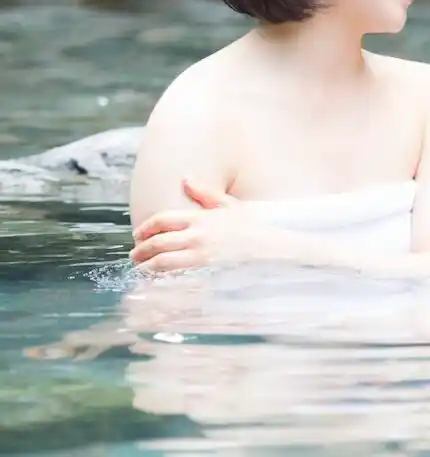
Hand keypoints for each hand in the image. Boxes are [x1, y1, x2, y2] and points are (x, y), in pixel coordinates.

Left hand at [129, 179, 276, 272]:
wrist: (267, 247)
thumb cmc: (248, 226)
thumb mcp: (228, 204)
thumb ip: (204, 192)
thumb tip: (185, 178)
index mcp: (200, 217)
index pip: (162, 220)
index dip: (144, 228)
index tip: (137, 235)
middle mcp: (197, 235)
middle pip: (158, 242)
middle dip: (141, 250)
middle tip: (134, 255)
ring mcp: (200, 254)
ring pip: (162, 261)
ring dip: (146, 266)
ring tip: (141, 268)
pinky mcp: (204, 270)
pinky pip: (175, 274)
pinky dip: (161, 276)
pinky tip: (157, 278)